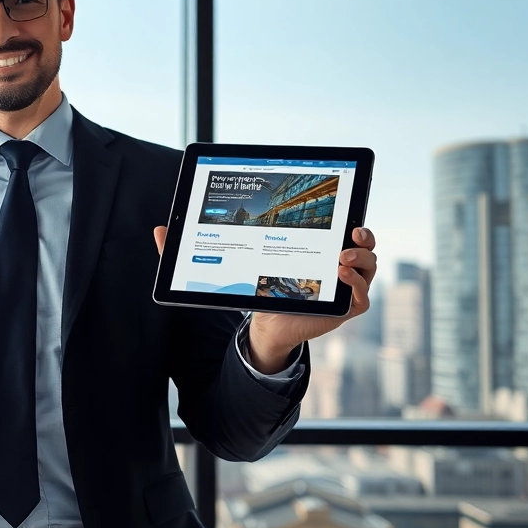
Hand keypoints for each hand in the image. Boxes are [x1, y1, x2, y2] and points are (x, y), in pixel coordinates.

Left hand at [153, 225, 377, 373]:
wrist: (264, 325)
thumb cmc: (255, 288)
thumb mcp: (228, 265)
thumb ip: (194, 250)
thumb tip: (159, 230)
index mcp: (315, 243)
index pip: (339, 222)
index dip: (348, 211)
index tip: (342, 202)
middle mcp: (334, 261)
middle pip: (363, 242)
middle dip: (363, 232)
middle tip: (352, 229)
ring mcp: (341, 285)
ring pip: (367, 267)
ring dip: (362, 258)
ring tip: (342, 256)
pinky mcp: (341, 308)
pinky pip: (361, 298)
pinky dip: (356, 287)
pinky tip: (340, 277)